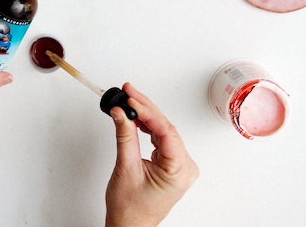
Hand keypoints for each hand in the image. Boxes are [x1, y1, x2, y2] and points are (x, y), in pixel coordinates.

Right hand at [105, 83, 198, 226]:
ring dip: (146, 115)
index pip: (166, 131)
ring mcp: (179, 165)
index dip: (148, 112)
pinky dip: (148, 126)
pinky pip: (161, 138)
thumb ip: (125, 135)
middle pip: (166, 127)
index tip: (132, 99)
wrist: (130, 226)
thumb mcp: (125, 168)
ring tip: (129, 99)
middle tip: (129, 91)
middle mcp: (184, 167)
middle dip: (146, 108)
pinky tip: (136, 116)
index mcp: (178, 171)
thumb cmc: (130, 209)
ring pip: (164, 130)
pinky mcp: (171, 163)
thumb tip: (122, 112)